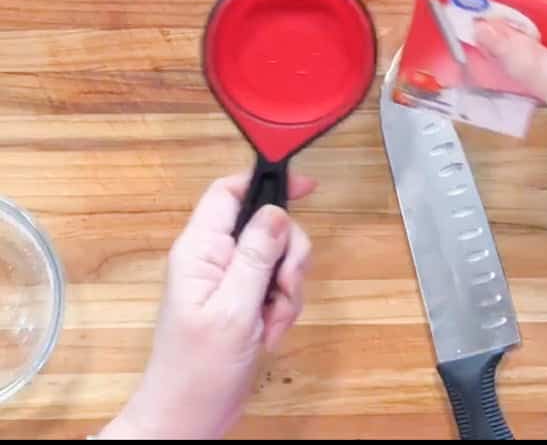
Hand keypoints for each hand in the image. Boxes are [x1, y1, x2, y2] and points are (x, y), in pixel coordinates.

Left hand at [98, 173, 316, 438]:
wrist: (188, 417)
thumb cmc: (197, 370)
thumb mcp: (234, 310)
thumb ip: (256, 257)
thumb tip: (276, 213)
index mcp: (200, 251)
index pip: (229, 192)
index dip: (266, 183)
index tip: (306, 188)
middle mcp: (214, 259)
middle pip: (267, 226)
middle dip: (288, 257)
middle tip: (284, 288)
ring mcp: (229, 281)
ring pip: (278, 258)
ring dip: (287, 290)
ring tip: (272, 322)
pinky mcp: (242, 301)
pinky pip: (277, 287)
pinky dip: (283, 308)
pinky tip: (270, 332)